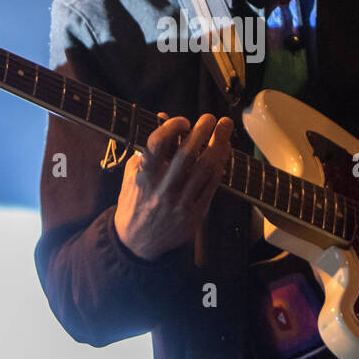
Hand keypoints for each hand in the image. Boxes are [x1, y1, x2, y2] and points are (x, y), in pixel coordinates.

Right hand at [114, 112, 233, 260]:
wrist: (137, 242)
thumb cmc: (135, 201)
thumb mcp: (133, 173)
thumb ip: (149, 147)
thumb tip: (163, 116)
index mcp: (144, 177)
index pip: (157, 145)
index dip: (171, 127)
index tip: (183, 121)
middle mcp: (163, 189)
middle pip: (187, 154)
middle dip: (202, 131)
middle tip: (210, 118)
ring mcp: (181, 203)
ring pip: (206, 169)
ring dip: (218, 145)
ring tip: (224, 128)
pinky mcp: (196, 214)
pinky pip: (212, 185)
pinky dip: (220, 166)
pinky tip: (223, 152)